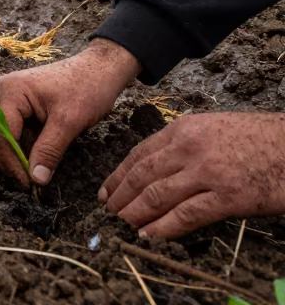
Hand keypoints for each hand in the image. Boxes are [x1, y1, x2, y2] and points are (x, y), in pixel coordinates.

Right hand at [0, 38, 140, 185]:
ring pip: (5, 135)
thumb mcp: (69, 122)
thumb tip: (36, 180)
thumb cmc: (88, 87)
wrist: (102, 68)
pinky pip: (17, 130)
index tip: (28, 183)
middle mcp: (5, 92)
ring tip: (37, 172)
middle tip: (30, 182)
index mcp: (12, 91)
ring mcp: (12, 97)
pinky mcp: (22, 104)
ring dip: (19, 154)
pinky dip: (27, 146)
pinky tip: (40, 158)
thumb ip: (49, 150)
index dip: (10, 160)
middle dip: (10, 159)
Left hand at [101, 112, 284, 238]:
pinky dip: (164, 227)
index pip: (139, 155)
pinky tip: (150, 236)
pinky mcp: (227, 196)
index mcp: (182, 130)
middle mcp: (188, 149)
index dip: (118, 176)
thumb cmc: (257, 137)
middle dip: (121, 198)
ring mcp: (206, 172)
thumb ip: (183, 144)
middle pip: (142, 176)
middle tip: (108, 214)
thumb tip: (158, 169)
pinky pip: (187, 214)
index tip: (106, 192)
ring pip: (158, 196)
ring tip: (123, 227)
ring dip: (136, 214)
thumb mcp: (211, 128)